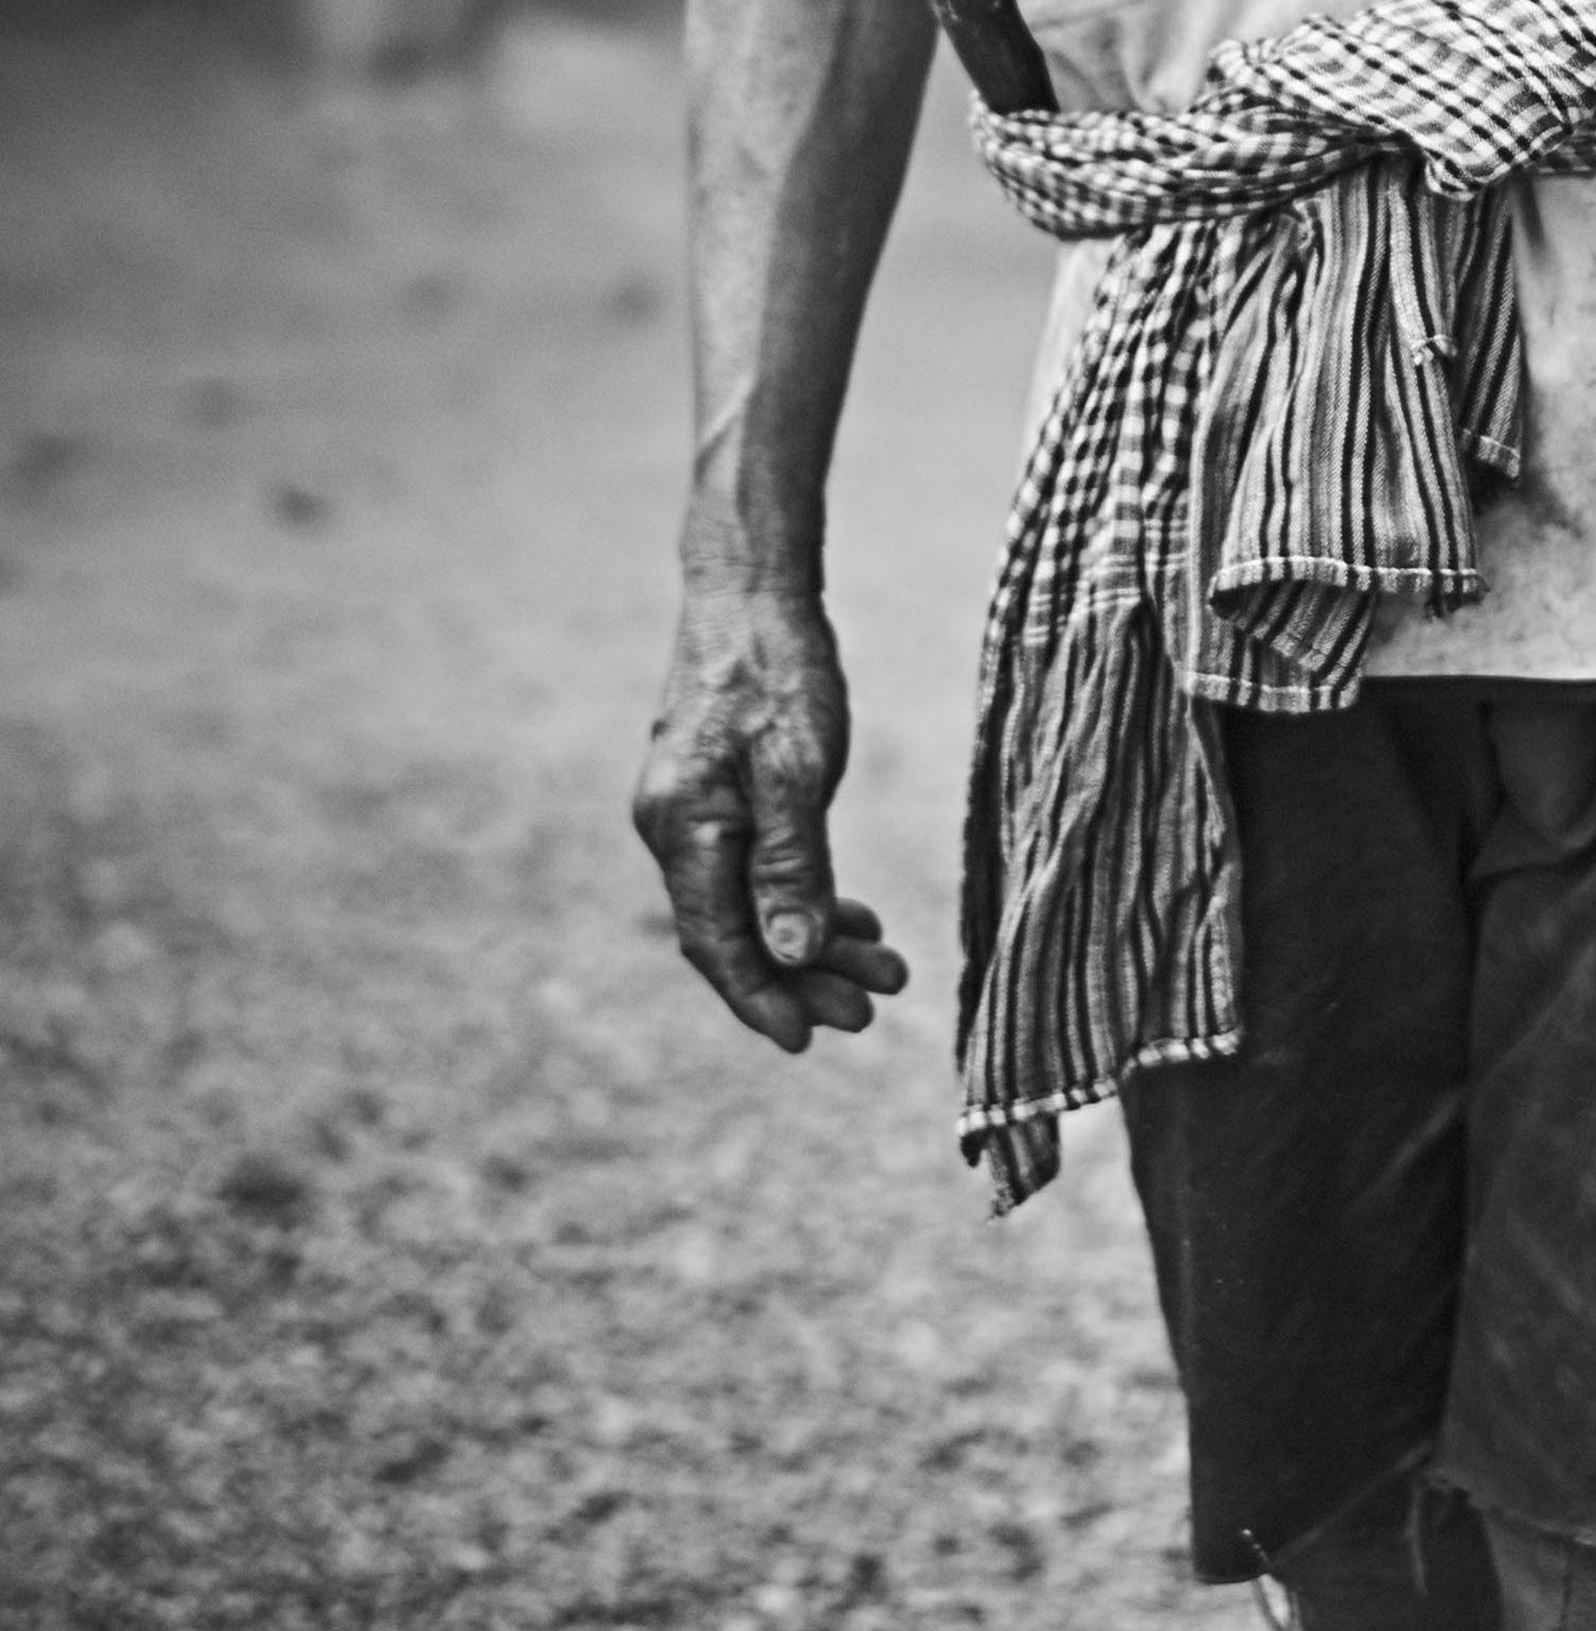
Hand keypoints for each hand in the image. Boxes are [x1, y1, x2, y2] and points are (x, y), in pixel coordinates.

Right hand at [633, 583, 909, 1052]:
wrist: (751, 588)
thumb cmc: (776, 669)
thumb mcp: (796, 769)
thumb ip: (791, 866)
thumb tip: (791, 958)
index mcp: (683, 830)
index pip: (717, 945)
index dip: (762, 1000)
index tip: (810, 1042)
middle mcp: (675, 829)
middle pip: (737, 932)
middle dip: (805, 979)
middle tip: (875, 1008)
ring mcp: (694, 810)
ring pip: (752, 902)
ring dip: (814, 941)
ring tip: (884, 970)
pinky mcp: (718, 790)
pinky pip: (756, 866)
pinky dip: (803, 895)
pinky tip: (852, 916)